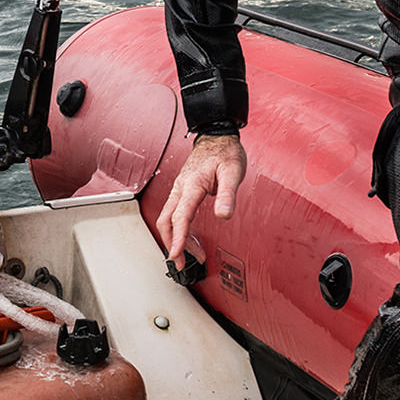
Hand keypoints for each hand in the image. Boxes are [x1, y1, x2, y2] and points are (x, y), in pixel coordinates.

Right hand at [157, 131, 246, 266]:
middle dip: (172, 244)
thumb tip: (223, 216)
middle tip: (181, 263)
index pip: (180, 216)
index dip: (178, 239)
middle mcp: (180, 188)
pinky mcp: (182, 191)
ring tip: (190, 255)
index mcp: (191, 185)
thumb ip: (228, 195)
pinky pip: (174, 213)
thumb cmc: (225, 152)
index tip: (176, 256)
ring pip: (168, 218)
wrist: (216, 136)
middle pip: (166, 221)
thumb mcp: (233, 172)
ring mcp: (179, 189)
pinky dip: (178, 229)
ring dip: (175, 239)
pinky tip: (188, 238)